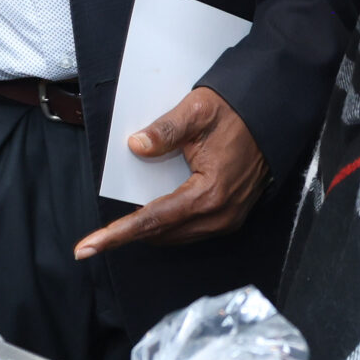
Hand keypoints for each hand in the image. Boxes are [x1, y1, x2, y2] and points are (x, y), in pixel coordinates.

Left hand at [74, 87, 269, 258]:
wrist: (272, 115)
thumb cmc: (236, 112)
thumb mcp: (197, 111)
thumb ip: (165, 131)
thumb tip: (136, 146)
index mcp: (209, 193)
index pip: (153, 220)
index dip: (117, 234)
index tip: (87, 247)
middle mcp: (220, 215)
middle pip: (162, 234)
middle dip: (128, 235)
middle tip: (95, 239)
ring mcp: (228, 219)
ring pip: (176, 236)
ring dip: (149, 231)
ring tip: (120, 227)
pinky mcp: (231, 215)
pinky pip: (192, 229)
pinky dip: (169, 225)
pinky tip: (154, 215)